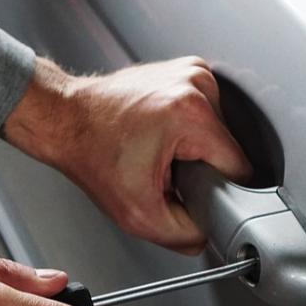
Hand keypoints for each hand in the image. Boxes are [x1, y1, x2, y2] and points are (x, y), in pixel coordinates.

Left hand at [1, 57, 252, 254]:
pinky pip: (207, 114)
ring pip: (220, 132)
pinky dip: (190, 129)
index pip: (239, 167)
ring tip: (161, 150)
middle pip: (228, 149)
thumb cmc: (92, 154)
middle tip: (166, 171)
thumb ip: (184, 235)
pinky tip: (162, 134)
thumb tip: (209, 235)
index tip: (189, 190)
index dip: (218, 190)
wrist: (66, 119)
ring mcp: (192, 72)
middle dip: (203, 168)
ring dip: (196, 148)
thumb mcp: (139, 214)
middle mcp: (196, 84)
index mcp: (191, 114)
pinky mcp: (187, 70)